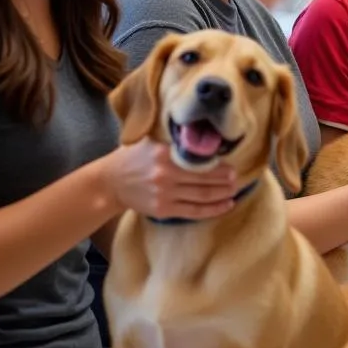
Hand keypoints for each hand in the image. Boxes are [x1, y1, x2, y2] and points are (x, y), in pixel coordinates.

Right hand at [104, 140, 237, 219]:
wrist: (110, 182)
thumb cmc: (133, 158)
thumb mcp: (151, 141)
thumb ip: (173, 140)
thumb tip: (202, 136)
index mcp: (164, 156)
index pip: (198, 162)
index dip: (218, 167)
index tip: (232, 166)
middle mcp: (165, 176)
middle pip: (203, 180)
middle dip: (224, 181)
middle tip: (237, 179)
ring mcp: (164, 195)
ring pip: (201, 197)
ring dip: (222, 195)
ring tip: (235, 191)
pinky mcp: (163, 210)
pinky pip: (193, 212)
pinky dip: (212, 210)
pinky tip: (226, 205)